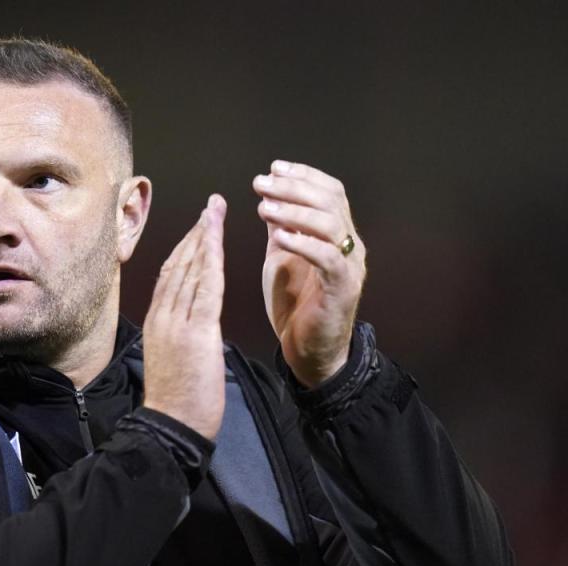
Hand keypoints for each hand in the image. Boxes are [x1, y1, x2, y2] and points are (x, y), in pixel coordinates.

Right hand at [142, 194, 226, 440]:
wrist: (172, 426)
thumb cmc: (177, 401)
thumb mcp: (172, 359)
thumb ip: (181, 334)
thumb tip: (193, 322)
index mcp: (158, 321)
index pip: (170, 274)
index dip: (186, 246)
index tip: (199, 226)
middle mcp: (164, 316)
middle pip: (179, 264)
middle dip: (196, 232)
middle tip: (210, 205)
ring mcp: (177, 323)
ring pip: (191, 270)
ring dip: (205, 238)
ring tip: (215, 212)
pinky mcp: (196, 334)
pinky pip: (206, 290)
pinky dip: (212, 262)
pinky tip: (218, 242)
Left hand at [253, 160, 366, 387]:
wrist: (310, 351)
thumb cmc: (296, 305)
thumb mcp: (282, 258)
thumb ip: (281, 229)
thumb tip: (269, 197)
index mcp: (337, 234)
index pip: (330, 191)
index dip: (303, 175)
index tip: (273, 168)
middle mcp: (350, 245)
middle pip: (331, 201)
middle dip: (294, 188)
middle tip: (262, 184)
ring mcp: (349, 267)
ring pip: (331, 225)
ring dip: (295, 212)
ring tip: (265, 208)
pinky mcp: (342, 289)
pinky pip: (328, 258)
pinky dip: (303, 244)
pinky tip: (278, 237)